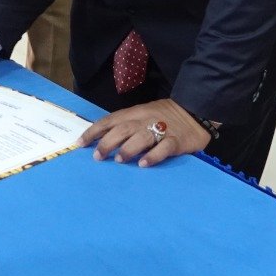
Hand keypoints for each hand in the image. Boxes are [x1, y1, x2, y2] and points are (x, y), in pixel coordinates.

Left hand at [78, 99, 210, 167]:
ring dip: (129, 148)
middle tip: (98, 156)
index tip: (80, 144)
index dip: (94, 131)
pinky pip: (164, 147)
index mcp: (135, 113)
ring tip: (120, 160)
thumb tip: (101, 139)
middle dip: (108, 142)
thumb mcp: (142, 114)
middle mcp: (145, 120)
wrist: (195, 111)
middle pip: (123, 129)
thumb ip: (125, 125)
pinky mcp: (177, 140)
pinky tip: (144, 164)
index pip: (110, 120)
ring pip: (142, 137)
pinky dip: (154, 155)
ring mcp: (162, 129)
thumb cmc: (164, 116)